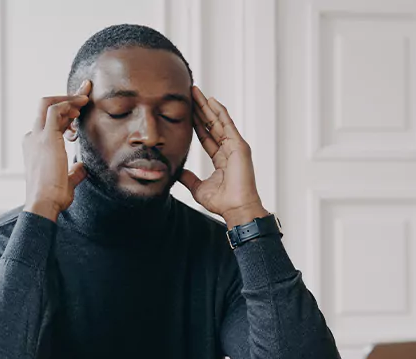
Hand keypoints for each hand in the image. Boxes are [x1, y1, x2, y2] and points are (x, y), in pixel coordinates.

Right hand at [22, 80, 91, 220]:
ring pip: (48, 104)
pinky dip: (69, 104)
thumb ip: (73, 172)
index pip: (48, 122)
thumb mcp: (66, 181)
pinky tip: (81, 105)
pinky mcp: (46, 137)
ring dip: (68, 99)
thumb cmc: (53, 197)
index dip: (65, 113)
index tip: (79, 108)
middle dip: (65, 98)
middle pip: (45, 107)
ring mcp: (37, 136)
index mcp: (34, 147)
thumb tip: (82, 168)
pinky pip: (56, 111)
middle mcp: (32, 138)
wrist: (44, 203)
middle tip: (84, 92)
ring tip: (85, 99)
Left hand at [179, 86, 268, 228]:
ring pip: (218, 121)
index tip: (186, 111)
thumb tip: (177, 171)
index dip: (195, 123)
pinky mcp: (239, 146)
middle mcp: (228, 150)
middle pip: (211, 124)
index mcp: (221, 158)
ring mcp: (235, 146)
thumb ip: (188, 178)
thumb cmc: (222, 202)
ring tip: (197, 92)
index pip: (205, 136)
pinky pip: (227, 125)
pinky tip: (211, 101)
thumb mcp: (198, 188)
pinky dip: (219, 112)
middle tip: (190, 94)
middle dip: (200, 109)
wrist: (236, 209)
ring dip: (207, 106)